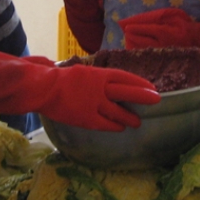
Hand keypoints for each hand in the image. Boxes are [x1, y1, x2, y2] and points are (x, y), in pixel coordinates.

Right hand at [41, 66, 159, 130]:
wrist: (43, 88)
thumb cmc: (58, 78)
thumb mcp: (80, 72)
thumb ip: (94, 77)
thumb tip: (105, 81)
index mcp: (98, 74)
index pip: (124, 77)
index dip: (139, 82)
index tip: (150, 86)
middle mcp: (100, 88)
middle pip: (127, 92)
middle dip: (143, 96)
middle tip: (156, 99)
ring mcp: (94, 104)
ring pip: (118, 111)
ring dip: (130, 117)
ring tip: (138, 121)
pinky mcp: (87, 118)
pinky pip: (105, 124)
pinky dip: (115, 125)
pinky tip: (121, 127)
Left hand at [119, 8, 194, 48]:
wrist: (196, 39)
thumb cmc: (183, 26)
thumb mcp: (173, 18)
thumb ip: (159, 19)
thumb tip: (144, 20)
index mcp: (165, 32)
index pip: (146, 30)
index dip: (136, 29)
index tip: (127, 27)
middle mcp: (162, 44)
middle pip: (143, 41)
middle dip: (132, 36)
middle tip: (126, 32)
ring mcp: (162, 52)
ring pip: (144, 49)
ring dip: (135, 44)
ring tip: (129, 39)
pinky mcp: (163, 58)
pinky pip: (149, 55)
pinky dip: (141, 51)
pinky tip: (136, 48)